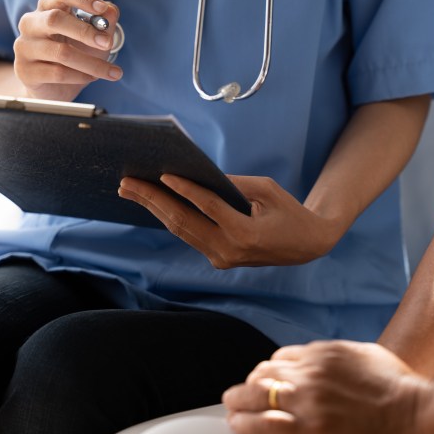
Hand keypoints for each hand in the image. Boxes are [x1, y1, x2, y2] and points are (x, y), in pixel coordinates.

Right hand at [14, 0, 121, 101]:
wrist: (55, 88)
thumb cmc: (76, 54)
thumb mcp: (95, 37)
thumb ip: (104, 22)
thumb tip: (110, 11)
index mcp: (48, 7)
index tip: (102, 9)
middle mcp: (31, 23)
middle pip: (55, 19)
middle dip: (85, 32)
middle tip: (107, 43)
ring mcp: (24, 46)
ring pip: (61, 52)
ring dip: (91, 63)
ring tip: (110, 71)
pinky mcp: (25, 70)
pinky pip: (57, 73)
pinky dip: (80, 76)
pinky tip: (91, 78)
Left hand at [117, 174, 344, 267]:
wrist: (305, 245)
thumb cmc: (288, 211)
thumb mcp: (267, 190)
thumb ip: (233, 184)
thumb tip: (198, 175)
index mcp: (246, 234)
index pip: (208, 208)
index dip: (185, 190)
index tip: (163, 174)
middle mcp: (229, 251)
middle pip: (184, 222)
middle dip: (153, 200)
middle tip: (127, 182)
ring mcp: (221, 258)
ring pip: (181, 231)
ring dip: (154, 209)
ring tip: (130, 191)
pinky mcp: (218, 259)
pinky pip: (190, 235)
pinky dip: (170, 217)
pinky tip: (152, 203)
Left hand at [222, 341, 433, 433]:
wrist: (422, 415)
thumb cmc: (406, 390)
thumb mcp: (370, 357)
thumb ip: (345, 356)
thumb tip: (335, 357)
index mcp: (326, 352)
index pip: (282, 358)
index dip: (269, 373)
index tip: (265, 385)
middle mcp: (312, 370)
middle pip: (264, 373)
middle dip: (250, 387)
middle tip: (241, 399)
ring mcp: (309, 398)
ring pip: (256, 396)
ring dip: (239, 405)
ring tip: (232, 413)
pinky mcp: (310, 427)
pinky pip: (264, 424)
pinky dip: (246, 425)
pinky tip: (240, 428)